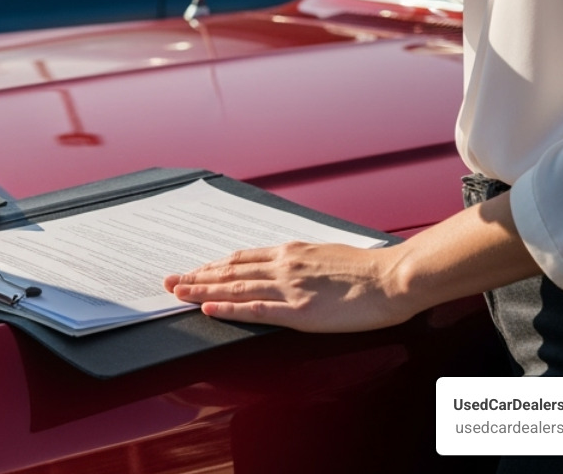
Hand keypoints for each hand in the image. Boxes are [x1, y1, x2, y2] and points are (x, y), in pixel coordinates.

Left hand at [163, 241, 417, 332]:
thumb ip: (302, 261)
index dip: (213, 265)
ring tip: (178, 293)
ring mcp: (290, 288)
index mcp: (291, 252)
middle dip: (197, 276)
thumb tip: (286, 265)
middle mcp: (284, 265)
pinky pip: (256, 310)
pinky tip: (209, 310)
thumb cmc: (367, 269)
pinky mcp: (300, 311)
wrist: (392, 278)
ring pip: (235, 289)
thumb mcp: (327, 255)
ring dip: (202, 291)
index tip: (193, 269)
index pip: (241, 259)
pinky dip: (228, 309)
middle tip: (170, 281)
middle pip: (230, 271)